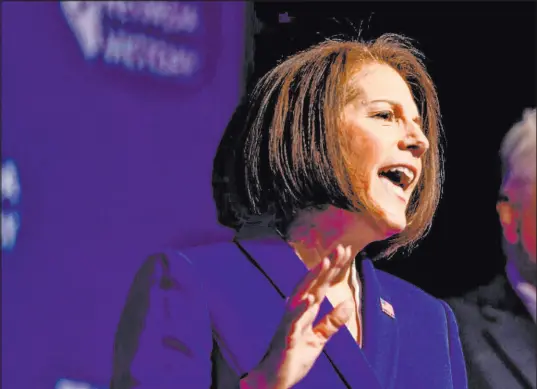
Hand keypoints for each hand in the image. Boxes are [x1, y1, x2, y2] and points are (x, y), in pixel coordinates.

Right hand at [241, 245, 354, 388]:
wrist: (274, 379)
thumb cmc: (294, 356)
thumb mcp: (319, 338)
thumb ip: (333, 321)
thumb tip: (349, 302)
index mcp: (306, 310)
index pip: (322, 284)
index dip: (333, 268)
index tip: (345, 250)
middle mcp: (296, 310)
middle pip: (313, 283)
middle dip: (326, 266)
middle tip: (340, 248)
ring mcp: (290, 322)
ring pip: (302, 294)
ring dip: (313, 278)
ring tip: (325, 263)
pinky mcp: (286, 337)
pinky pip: (293, 320)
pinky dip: (300, 308)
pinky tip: (310, 298)